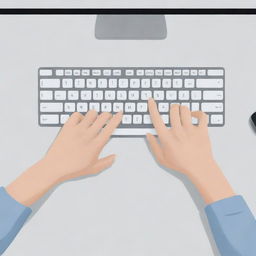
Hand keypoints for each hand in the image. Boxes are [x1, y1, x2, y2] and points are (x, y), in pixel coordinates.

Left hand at [6, 110, 122, 205]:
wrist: (54, 168)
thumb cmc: (73, 169)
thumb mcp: (93, 169)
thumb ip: (106, 162)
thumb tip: (114, 157)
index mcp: (96, 145)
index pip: (110, 128)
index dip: (117, 119)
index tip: (120, 113)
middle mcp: (88, 135)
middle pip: (103, 117)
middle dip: (108, 114)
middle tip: (107, 116)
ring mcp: (77, 130)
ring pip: (91, 113)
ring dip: (95, 114)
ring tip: (93, 119)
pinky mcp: (67, 127)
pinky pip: (76, 114)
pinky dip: (80, 116)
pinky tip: (80, 121)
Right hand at [146, 98, 233, 203]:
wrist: (199, 168)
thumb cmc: (181, 164)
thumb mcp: (161, 158)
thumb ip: (153, 145)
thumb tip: (148, 135)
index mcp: (166, 137)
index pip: (156, 118)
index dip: (152, 107)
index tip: (151, 100)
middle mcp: (178, 131)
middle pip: (173, 109)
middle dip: (171, 107)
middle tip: (173, 110)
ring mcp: (191, 129)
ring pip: (185, 109)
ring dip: (182, 108)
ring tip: (183, 112)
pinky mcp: (202, 130)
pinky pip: (202, 115)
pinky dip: (198, 113)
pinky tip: (195, 115)